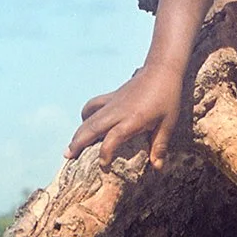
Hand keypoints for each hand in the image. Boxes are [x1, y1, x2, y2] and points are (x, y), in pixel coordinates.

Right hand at [66, 60, 187, 168]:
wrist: (161, 70)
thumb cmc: (167, 97)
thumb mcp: (168, 123)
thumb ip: (160, 145)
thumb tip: (158, 167)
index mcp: (133, 119)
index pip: (113, 138)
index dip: (105, 152)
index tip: (103, 164)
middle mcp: (118, 111)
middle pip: (92, 128)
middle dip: (78, 143)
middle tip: (67, 157)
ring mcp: (112, 102)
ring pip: (88, 117)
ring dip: (78, 132)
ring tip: (70, 146)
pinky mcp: (111, 96)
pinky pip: (93, 105)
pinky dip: (86, 115)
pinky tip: (85, 123)